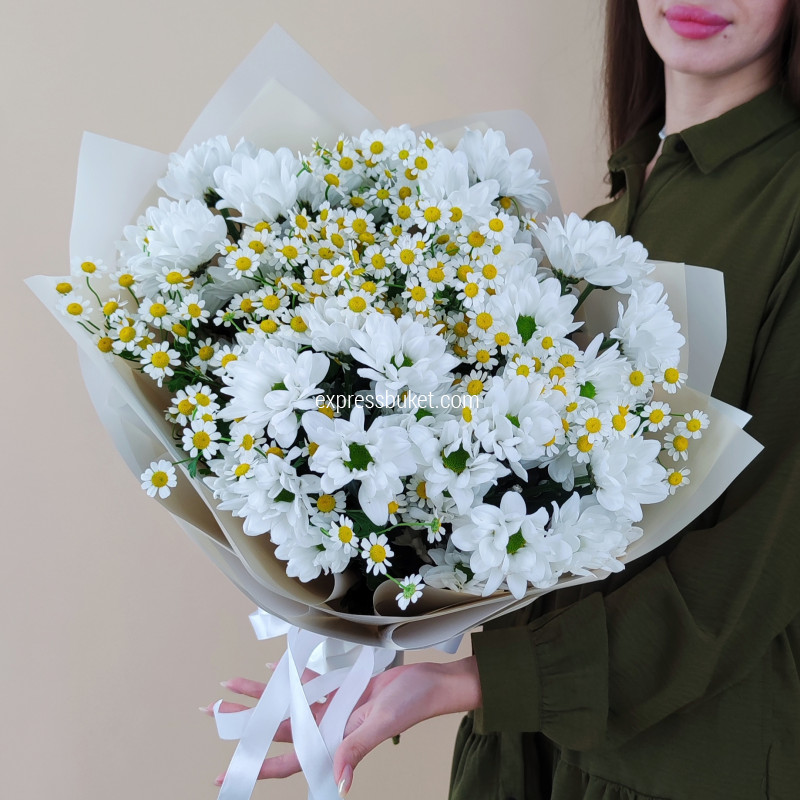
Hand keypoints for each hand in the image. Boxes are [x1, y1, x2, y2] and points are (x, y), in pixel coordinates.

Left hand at [202, 656, 481, 795]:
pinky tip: (274, 670)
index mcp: (336, 742)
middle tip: (213, 713)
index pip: (288, 760)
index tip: (224, 775)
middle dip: (245, 723)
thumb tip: (337, 784)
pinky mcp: (343, 690)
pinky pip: (311, 684)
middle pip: (277, 729)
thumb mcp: (381, 724)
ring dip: (260, 695)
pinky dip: (292, 677)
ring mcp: (334, 709)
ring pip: (288, 703)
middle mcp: (329, 728)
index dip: (256, 768)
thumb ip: (356, 750)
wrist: (430, 682)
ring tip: (230, 687)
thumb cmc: (412, 704)